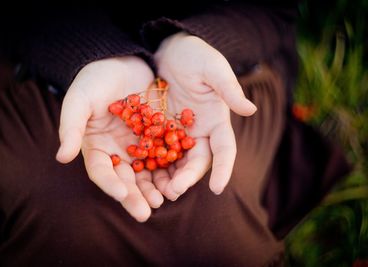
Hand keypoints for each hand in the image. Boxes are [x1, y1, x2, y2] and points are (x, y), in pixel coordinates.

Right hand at [56, 56, 162, 221]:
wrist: (125, 60)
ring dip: (153, 189)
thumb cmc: (96, 78)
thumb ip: (71, 126)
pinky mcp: (158, 137)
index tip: (121, 193)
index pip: (102, 171)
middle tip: (145, 212)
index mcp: (96, 146)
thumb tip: (62, 157)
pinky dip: (170, 169)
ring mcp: (139, 146)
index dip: (110, 184)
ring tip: (163, 200)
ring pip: (146, 173)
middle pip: (125, 179)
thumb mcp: (80, 99)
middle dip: (134, 196)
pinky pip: (165, 156)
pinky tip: (178, 180)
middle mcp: (118, 151)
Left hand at [153, 32, 256, 199]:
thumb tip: (250, 110)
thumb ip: (228, 88)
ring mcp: (177, 134)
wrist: (168, 50)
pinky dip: (151, 165)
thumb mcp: (212, 68)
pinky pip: (155, 151)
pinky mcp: (157, 131)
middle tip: (174, 191)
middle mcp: (199, 132)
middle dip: (187, 178)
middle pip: (197, 161)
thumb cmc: (194, 55)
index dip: (224, 169)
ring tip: (158, 192)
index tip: (217, 188)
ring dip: (169, 178)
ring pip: (176, 162)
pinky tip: (141, 175)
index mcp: (216, 121)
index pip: (224, 149)